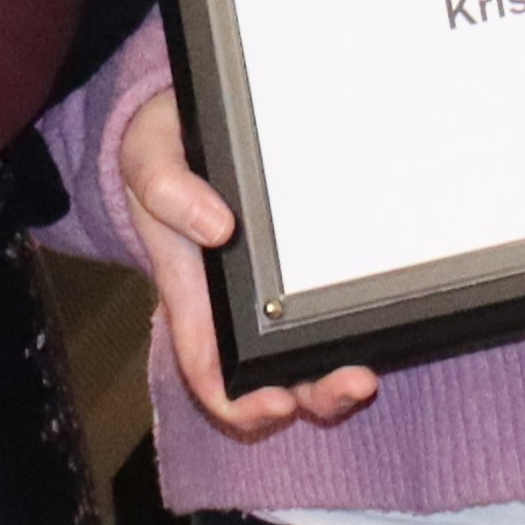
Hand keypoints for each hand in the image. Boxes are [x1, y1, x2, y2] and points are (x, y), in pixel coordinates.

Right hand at [118, 89, 378, 440]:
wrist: (177, 121)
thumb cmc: (160, 153)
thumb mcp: (149, 162)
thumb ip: (169, 192)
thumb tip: (218, 227)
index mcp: (191, 294)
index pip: (210, 372)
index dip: (241, 404)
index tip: (277, 403)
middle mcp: (231, 305)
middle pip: (271, 379)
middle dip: (313, 395)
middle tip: (355, 382)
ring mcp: (265, 290)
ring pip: (302, 357)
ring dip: (335, 376)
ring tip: (368, 375)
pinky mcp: (293, 267)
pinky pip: (320, 312)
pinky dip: (348, 330)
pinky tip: (376, 323)